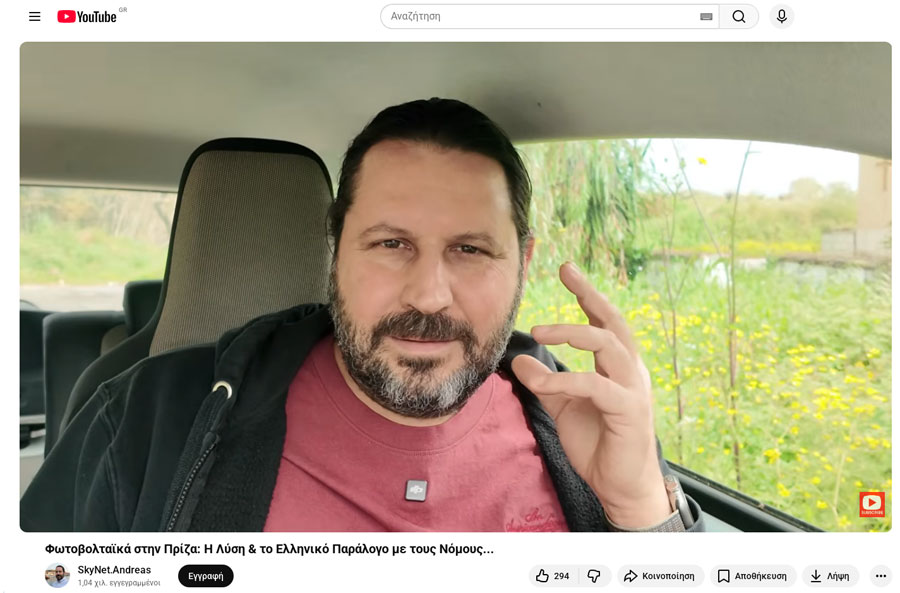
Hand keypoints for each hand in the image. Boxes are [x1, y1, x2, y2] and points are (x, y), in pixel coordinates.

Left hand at [511, 262, 670, 527]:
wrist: (620, 487)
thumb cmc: (598, 444)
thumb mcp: (564, 408)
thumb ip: (546, 383)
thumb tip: (519, 360)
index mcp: (618, 366)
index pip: (604, 321)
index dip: (587, 294)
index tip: (567, 268)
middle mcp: (631, 371)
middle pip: (613, 322)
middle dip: (590, 293)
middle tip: (565, 271)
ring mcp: (633, 389)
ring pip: (608, 345)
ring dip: (572, 333)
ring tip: (539, 331)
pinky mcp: (628, 410)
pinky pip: (595, 385)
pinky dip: (565, 380)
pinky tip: (541, 383)